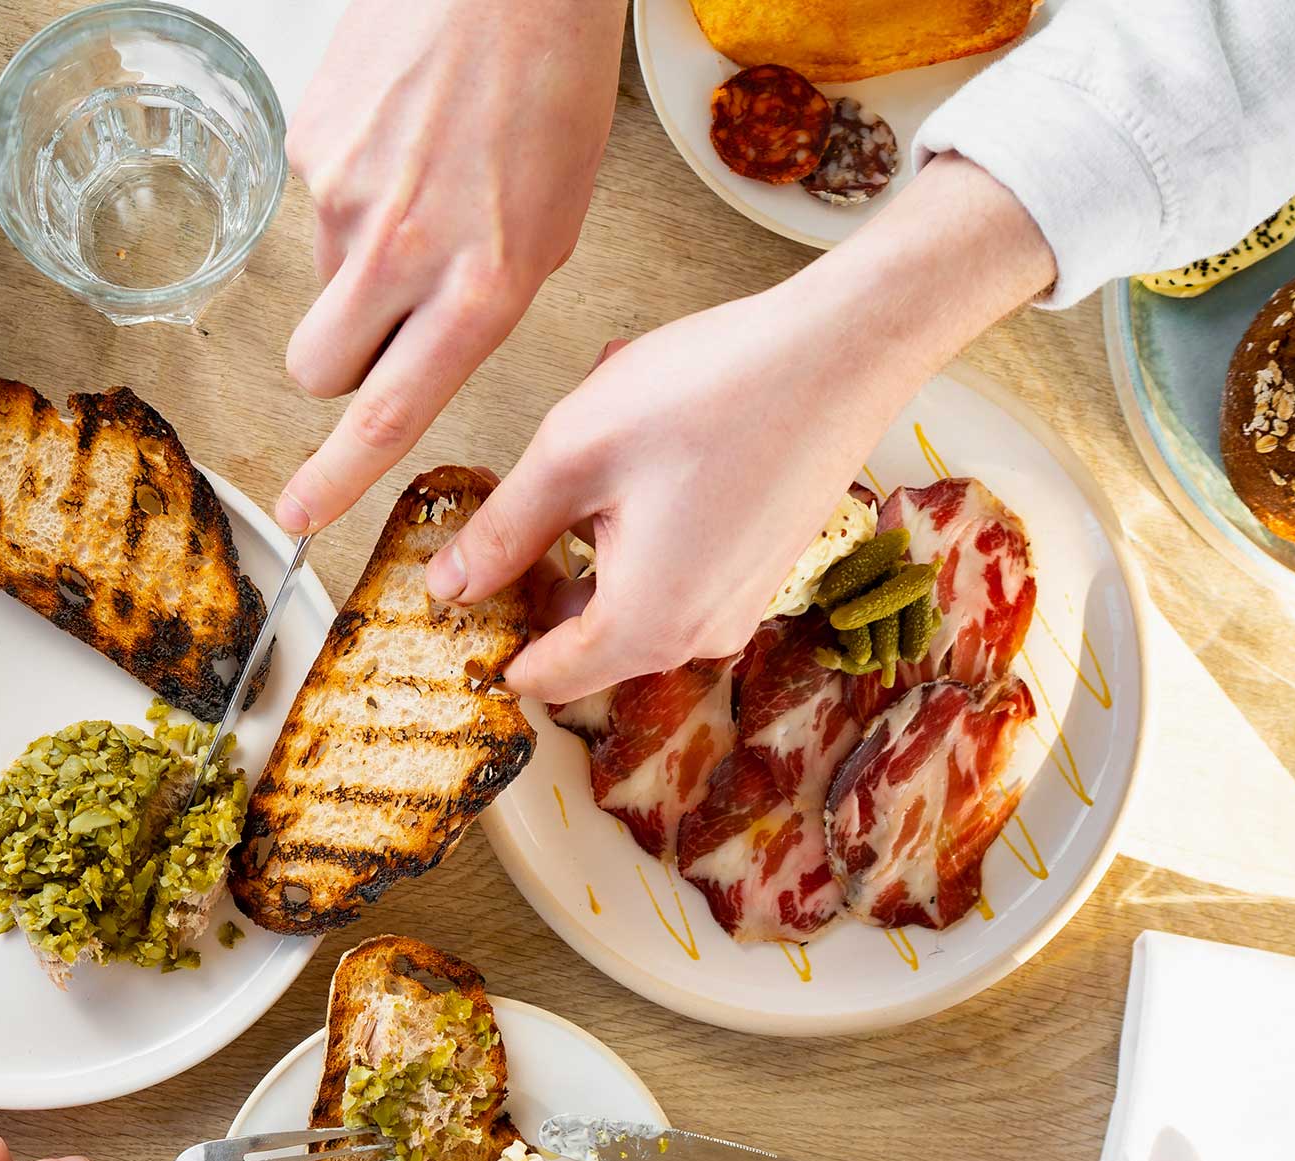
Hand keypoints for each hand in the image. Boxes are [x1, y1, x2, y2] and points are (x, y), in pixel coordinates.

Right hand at [273, 0, 625, 534]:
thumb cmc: (550, 88)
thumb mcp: (552, 225)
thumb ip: (484, 303)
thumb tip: (426, 346)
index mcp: (479, 285)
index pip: (388, 415)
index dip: (337, 478)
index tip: (303, 515)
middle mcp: (402, 251)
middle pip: (319, 369)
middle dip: (337, 366)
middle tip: (378, 323)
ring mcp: (343, 196)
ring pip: (322, 279)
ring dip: (358, 258)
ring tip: (422, 182)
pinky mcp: (308, 143)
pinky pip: (314, 200)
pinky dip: (353, 183)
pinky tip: (403, 134)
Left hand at [422, 153, 1057, 701]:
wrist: (844, 350)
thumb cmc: (714, 393)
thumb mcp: (572, 454)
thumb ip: (501, 532)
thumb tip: (450, 587)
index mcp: (643, 626)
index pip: (541, 677)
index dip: (492, 636)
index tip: (462, 588)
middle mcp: (698, 636)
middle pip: (584, 637)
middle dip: (546, 572)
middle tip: (528, 490)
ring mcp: (738, 605)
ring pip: (629, 594)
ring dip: (596, 534)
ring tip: (602, 448)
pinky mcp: (763, 568)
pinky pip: (676, 567)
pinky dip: (645, 520)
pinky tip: (650, 448)